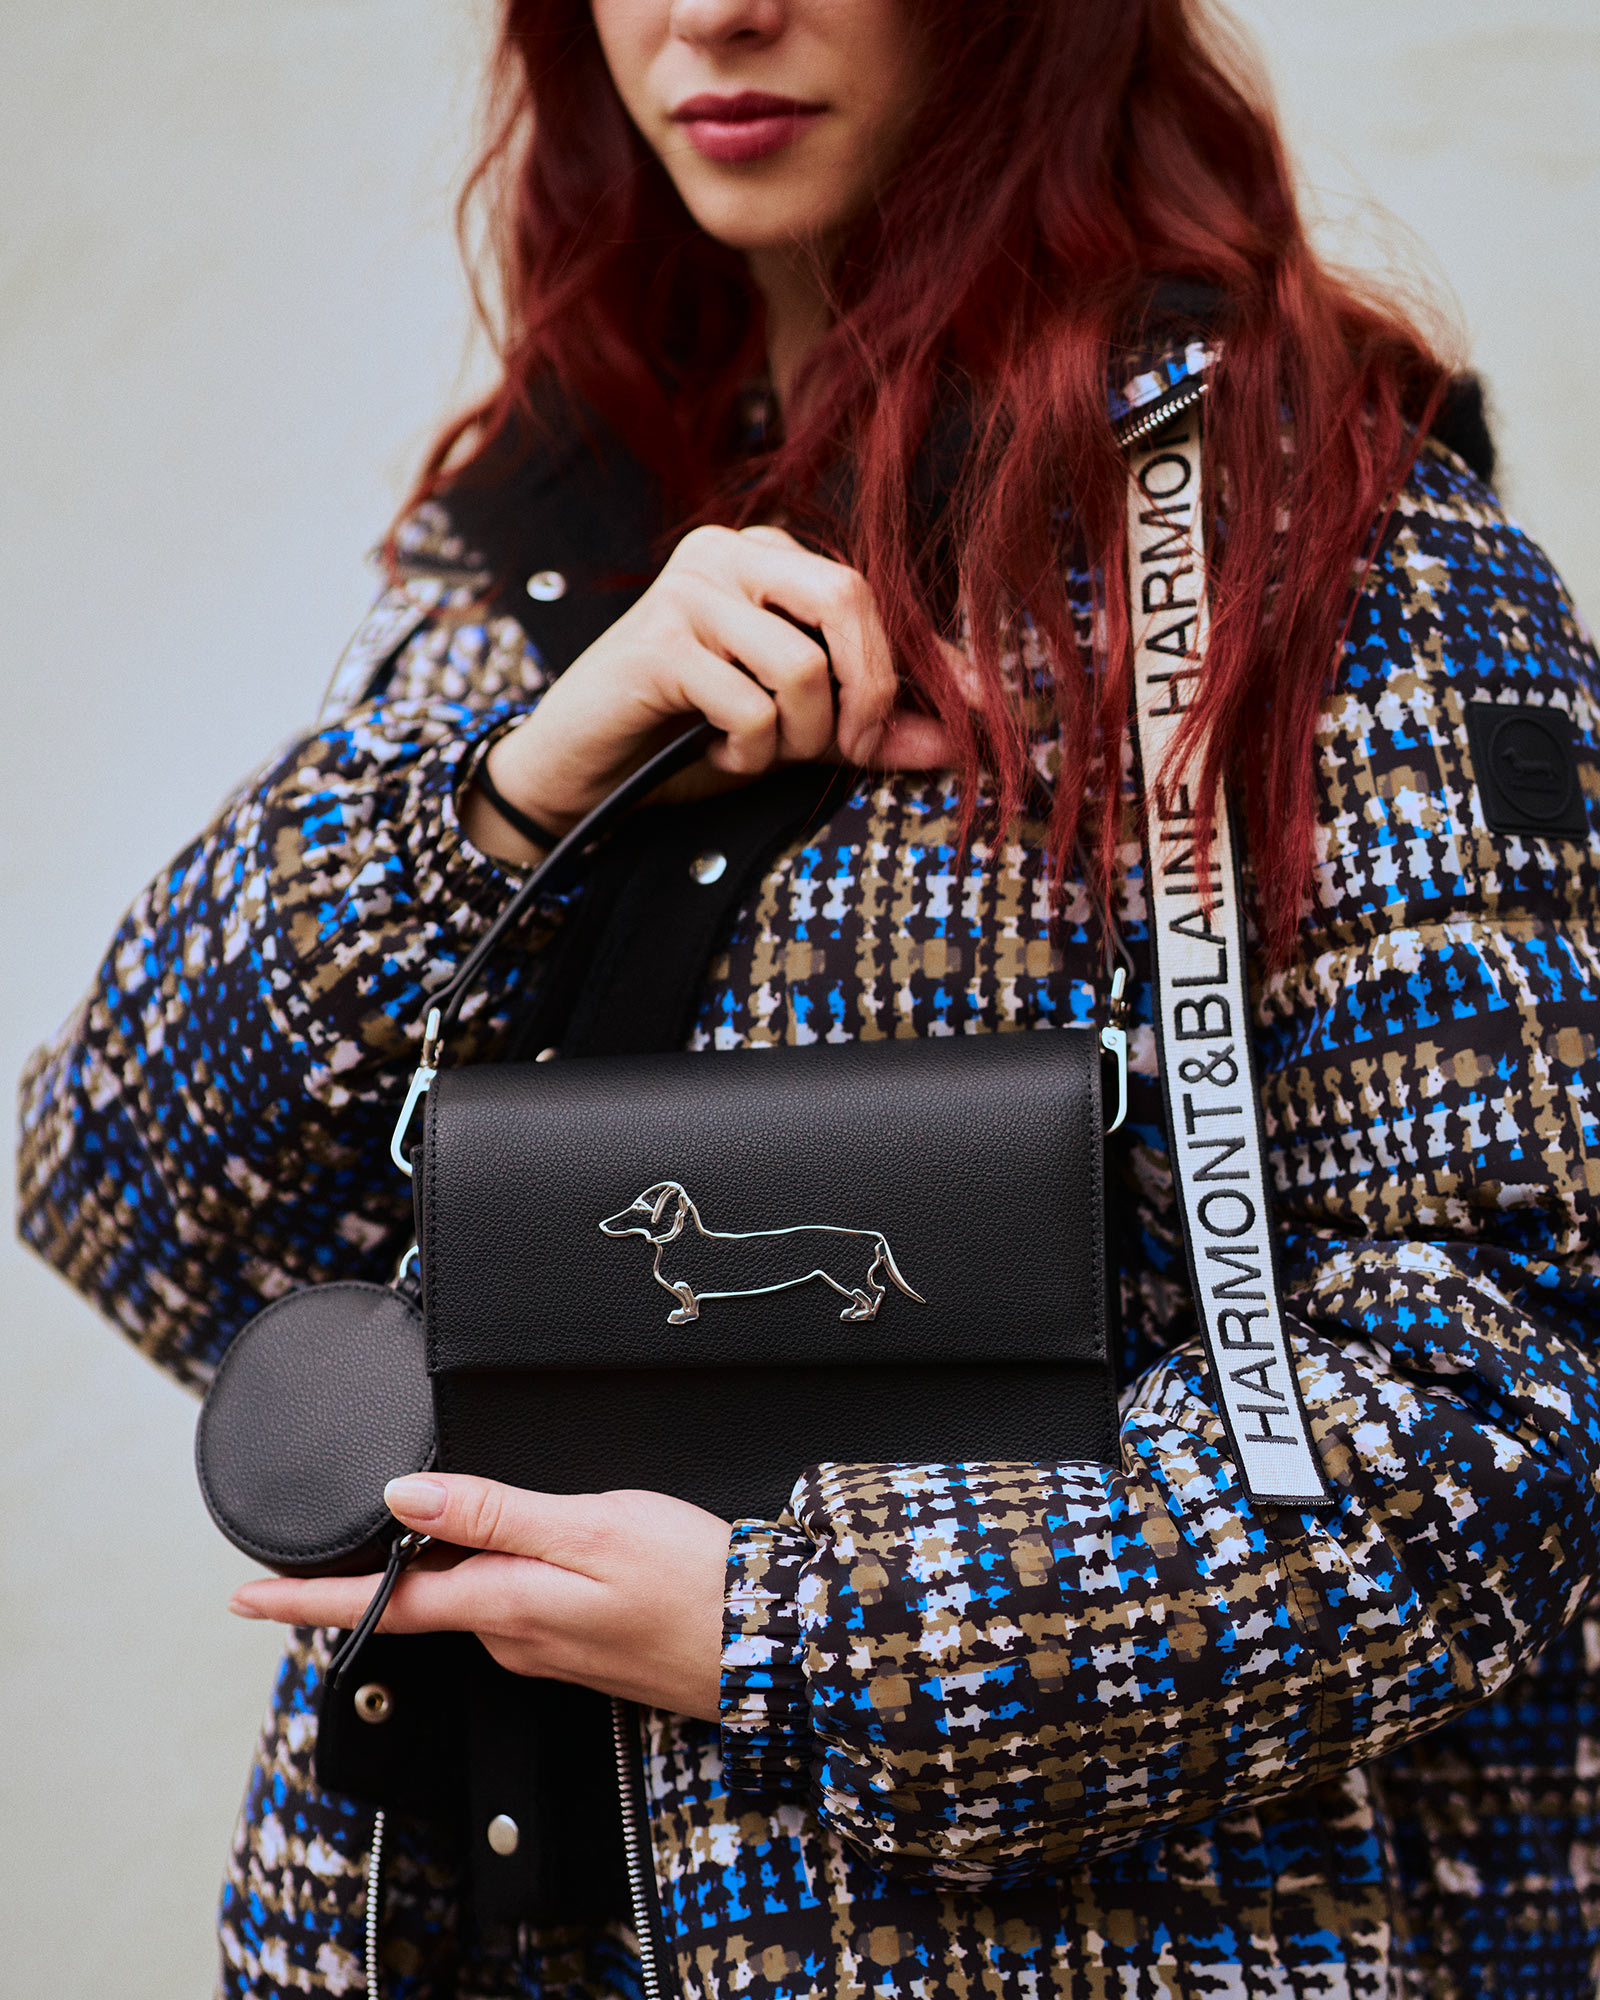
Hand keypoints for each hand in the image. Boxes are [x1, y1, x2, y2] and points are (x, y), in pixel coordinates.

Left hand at [228, 1475, 733, 1721]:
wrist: (769, 1640)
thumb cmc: (690, 1579)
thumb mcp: (587, 1528)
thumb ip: (494, 1512)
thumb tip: (404, 1499)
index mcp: (505, 1606)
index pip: (385, 1605)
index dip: (308, 1599)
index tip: (243, 1595)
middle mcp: (515, 1636)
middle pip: (428, 1596)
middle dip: (385, 1567)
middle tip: (335, 1532)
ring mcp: (549, 1647)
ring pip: (475, 1596)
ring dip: (448, 1563)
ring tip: (432, 1517)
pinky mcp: (581, 1646)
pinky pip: (515, 1606)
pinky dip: (494, 1573)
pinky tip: (520, 1543)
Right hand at [463, 524, 959, 863]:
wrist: (575, 772)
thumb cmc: (684, 741)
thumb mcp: (793, 734)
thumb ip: (868, 730)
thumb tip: (957, 739)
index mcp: (766, 556)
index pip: (869, 593)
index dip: (926, 658)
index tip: (970, 713)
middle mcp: (726, 552)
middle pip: (848, 599)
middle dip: (869, 691)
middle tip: (848, 749)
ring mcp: (687, 591)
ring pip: (802, 666)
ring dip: (797, 737)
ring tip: (758, 752)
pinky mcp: (655, 643)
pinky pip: (749, 706)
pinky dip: (747, 752)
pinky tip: (716, 752)